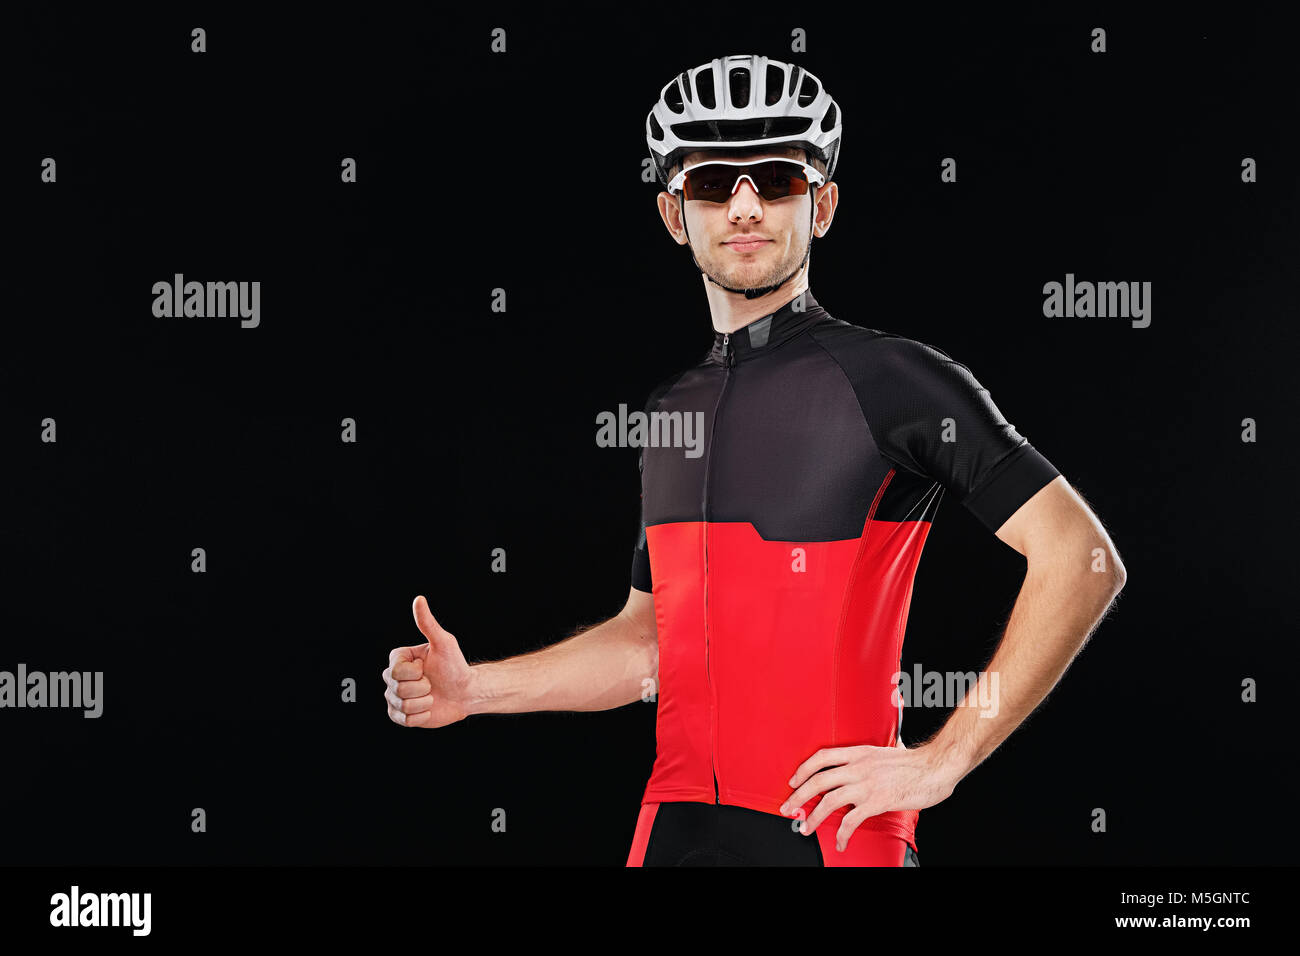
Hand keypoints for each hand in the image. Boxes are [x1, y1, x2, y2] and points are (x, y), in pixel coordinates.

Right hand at [382, 596, 474, 727]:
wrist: (465, 691)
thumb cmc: (455, 665)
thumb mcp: (443, 642)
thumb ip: (428, 623)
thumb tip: (419, 599)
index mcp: (398, 659)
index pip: (397, 670)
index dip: (415, 672)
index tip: (426, 667)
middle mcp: (392, 677)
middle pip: (398, 689)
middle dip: (422, 688)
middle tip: (432, 683)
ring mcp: (395, 697)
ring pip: (403, 706)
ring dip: (424, 702)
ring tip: (432, 694)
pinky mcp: (400, 716)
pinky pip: (406, 720)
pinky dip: (423, 716)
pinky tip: (429, 707)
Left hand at [778, 740, 959, 851]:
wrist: (935, 767)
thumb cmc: (915, 762)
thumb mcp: (887, 750)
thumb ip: (873, 756)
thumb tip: (872, 755)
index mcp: (859, 752)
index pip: (822, 757)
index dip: (804, 769)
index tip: (794, 780)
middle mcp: (858, 767)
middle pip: (818, 780)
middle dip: (798, 796)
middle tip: (788, 808)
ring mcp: (866, 784)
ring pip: (829, 801)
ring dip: (813, 817)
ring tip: (805, 828)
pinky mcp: (876, 801)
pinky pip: (851, 820)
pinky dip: (841, 833)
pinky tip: (840, 842)